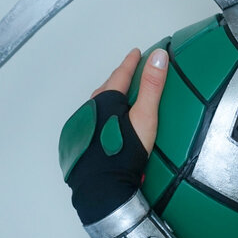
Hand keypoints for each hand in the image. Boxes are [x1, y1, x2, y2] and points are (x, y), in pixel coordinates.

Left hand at [61, 47, 168, 224]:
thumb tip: (158, 55)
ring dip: (108, 98)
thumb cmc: (125, 151)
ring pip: (97, 105)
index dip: (131, 62)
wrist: (102, 185)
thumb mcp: (145, 117)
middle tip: (130, 73)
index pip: (121, 73)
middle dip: (119, 79)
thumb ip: (151, 86)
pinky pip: (92, 120)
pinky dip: (101, 116)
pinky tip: (107, 124)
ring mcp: (83, 126)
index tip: (137, 53)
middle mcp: (90, 109)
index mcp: (106, 99)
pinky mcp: (79, 141)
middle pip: (107, 87)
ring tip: (119, 99)